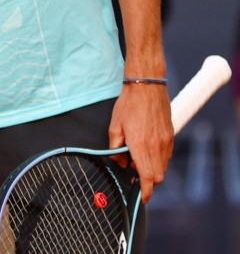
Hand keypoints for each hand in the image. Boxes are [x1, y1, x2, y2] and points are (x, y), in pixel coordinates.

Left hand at [108, 83, 173, 202]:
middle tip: (136, 175)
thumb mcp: (114, 125)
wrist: (146, 87)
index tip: (142, 197)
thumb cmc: (128, 104)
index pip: (147, 176)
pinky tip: (148, 150)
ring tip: (140, 160)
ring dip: (154, 170)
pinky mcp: (171, 136)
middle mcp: (156, 146)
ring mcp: (165, 141)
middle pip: (157, 177)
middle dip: (148, 181)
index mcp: (140, 144)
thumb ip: (115, 148)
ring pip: (163, 167)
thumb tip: (121, 162)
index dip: (146, 191)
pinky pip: (167, 156)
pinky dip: (159, 160)